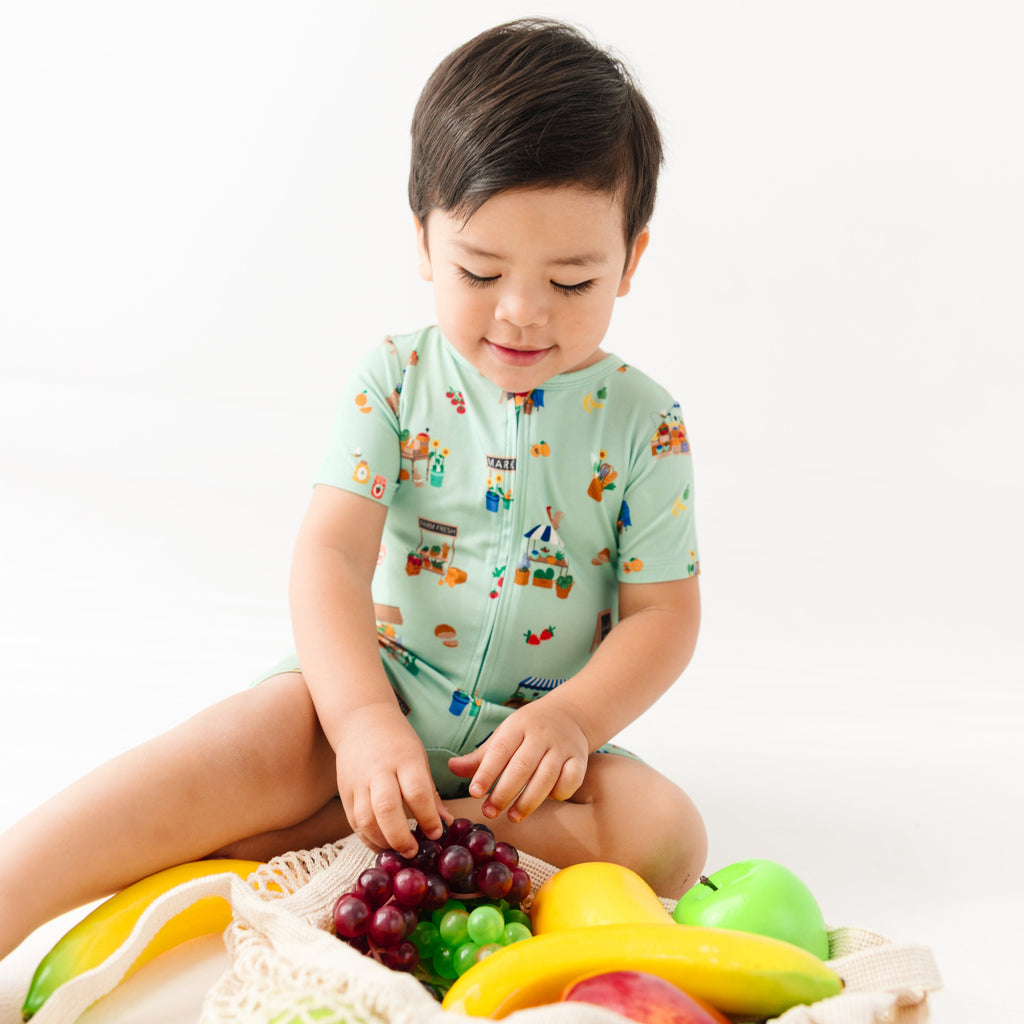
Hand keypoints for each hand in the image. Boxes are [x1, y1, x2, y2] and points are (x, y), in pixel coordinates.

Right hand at [333, 702, 449, 857]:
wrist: (361, 720)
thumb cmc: (397, 742)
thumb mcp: (419, 759)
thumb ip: (430, 792)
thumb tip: (446, 821)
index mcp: (404, 759)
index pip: (416, 791)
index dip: (428, 817)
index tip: (437, 833)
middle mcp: (379, 770)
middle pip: (386, 808)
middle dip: (400, 836)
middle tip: (414, 851)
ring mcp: (358, 781)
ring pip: (365, 819)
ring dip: (382, 841)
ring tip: (399, 850)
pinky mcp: (344, 791)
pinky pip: (354, 822)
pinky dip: (368, 838)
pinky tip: (382, 845)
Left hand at [448, 701, 588, 821]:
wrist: (569, 714)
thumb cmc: (528, 729)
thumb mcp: (503, 735)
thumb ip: (480, 756)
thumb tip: (451, 768)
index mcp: (517, 726)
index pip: (499, 751)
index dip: (486, 773)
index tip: (474, 792)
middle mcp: (540, 735)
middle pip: (521, 767)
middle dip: (503, 793)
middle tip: (489, 812)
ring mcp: (562, 747)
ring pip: (546, 778)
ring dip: (528, 801)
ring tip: (513, 817)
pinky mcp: (579, 758)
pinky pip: (571, 780)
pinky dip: (559, 793)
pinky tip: (547, 799)